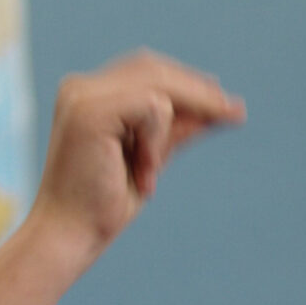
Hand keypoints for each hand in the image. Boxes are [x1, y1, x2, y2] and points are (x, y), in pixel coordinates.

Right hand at [32, 50, 244, 253]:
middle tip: (235, 113)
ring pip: (157, 83)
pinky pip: (152, 106)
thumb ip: (175, 131)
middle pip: (154, 68)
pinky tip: (144, 173)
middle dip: (198, 91)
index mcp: (89, 95)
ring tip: (151, 172)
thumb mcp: (150, 160)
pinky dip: (158, 139)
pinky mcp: (90, 111)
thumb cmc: (104, 205)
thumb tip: (221, 107)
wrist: (70, 235)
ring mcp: (82, 95)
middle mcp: (81, 87)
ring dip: (176, 124)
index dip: (187, 84)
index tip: (224, 104)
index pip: (146, 72)